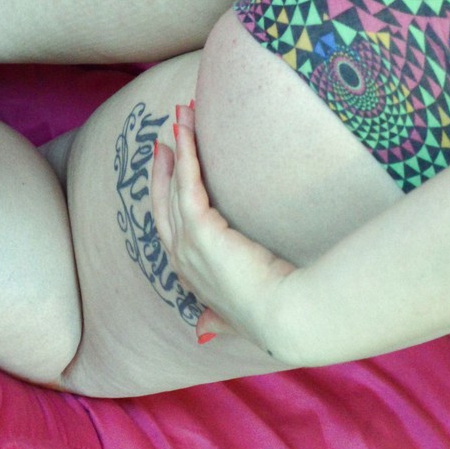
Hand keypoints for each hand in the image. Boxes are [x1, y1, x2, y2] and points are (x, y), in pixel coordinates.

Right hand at [149, 101, 299, 358]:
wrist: (286, 318)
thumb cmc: (273, 316)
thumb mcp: (235, 319)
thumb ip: (217, 322)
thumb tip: (202, 332)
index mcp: (190, 275)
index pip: (169, 227)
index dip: (166, 197)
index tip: (170, 170)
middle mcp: (181, 259)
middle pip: (163, 201)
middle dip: (163, 168)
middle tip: (165, 139)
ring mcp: (186, 244)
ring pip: (175, 185)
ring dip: (177, 147)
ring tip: (181, 116)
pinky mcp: (200, 231)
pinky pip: (188, 182)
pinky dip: (186, 152)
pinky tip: (186, 128)